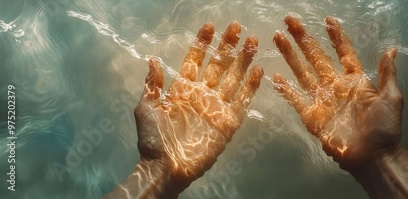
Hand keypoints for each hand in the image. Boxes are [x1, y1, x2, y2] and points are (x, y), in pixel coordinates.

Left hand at [134, 22, 262, 190]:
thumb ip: (153, 84)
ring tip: (251, 41)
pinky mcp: (229, 122)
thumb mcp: (147, 108)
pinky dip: (251, 86)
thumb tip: (152, 59)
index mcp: (182, 89)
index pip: (195, 60)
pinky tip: (258, 69)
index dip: (202, 44)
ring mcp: (217, 107)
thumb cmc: (153, 139)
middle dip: (227, 46)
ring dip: (243, 60)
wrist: (166, 167)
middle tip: (236, 27)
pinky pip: (243, 101)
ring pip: (233, 78)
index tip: (210, 27)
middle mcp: (202, 94)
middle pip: (218, 65)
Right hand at [273, 16, 401, 169]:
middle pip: (316, 57)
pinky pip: (295, 99)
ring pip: (302, 72)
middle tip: (290, 21)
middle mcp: (335, 86)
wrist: (373, 157)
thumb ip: (387, 74)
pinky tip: (275, 76)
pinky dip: (285, 89)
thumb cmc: (385, 128)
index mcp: (355, 80)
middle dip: (303, 38)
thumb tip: (391, 50)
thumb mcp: (392, 98)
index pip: (343, 53)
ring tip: (278, 37)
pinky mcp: (311, 116)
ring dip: (290, 55)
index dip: (336, 37)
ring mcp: (321, 100)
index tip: (329, 20)